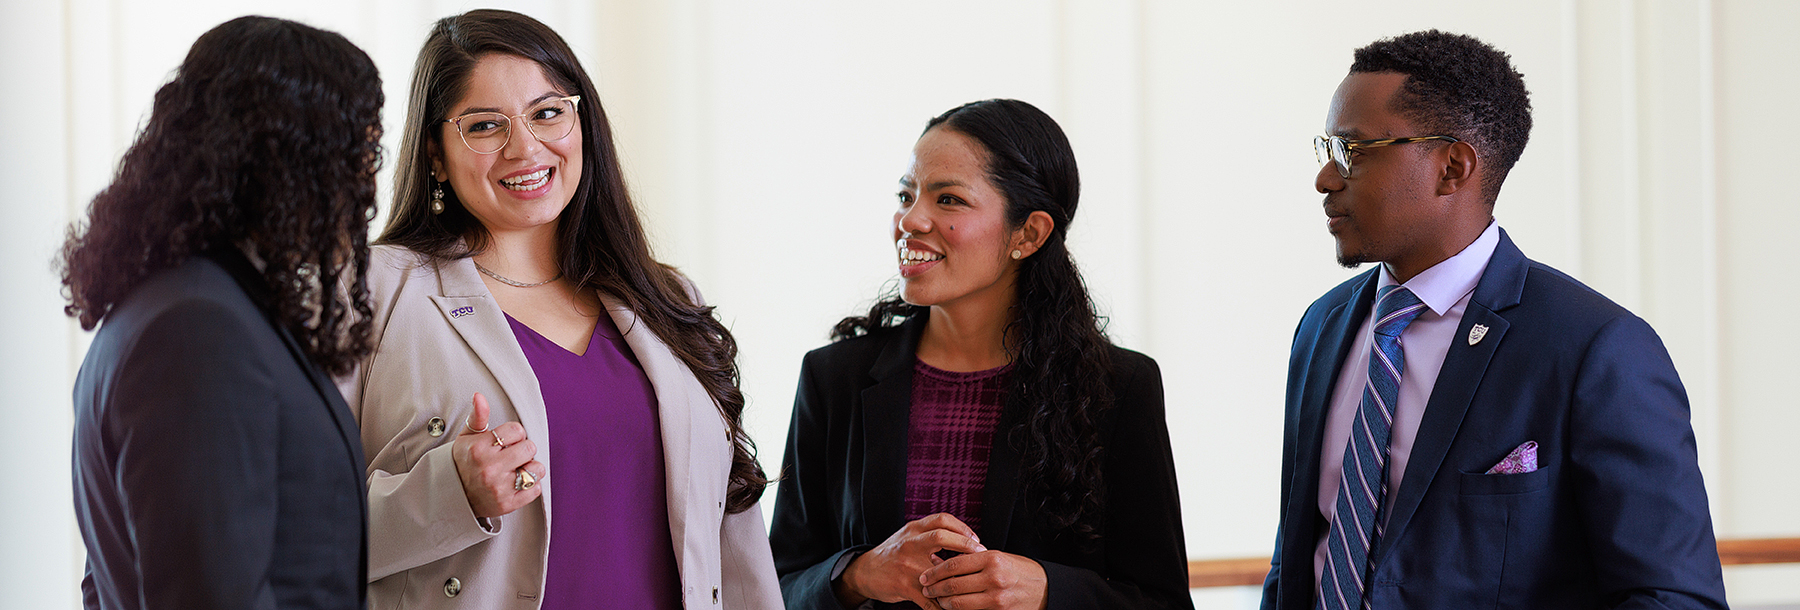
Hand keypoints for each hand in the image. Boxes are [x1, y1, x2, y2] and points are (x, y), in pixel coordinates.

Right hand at [451, 393, 544, 517]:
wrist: (453, 496)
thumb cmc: (464, 463)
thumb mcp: (467, 438)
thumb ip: (478, 416)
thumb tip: (479, 396)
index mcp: (479, 448)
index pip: (517, 430)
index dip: (514, 434)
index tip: (505, 442)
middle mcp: (489, 468)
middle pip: (529, 448)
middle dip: (523, 450)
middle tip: (511, 456)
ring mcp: (498, 488)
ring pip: (536, 469)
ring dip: (530, 469)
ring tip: (516, 470)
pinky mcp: (507, 504)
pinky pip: (535, 489)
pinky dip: (530, 486)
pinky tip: (516, 483)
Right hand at [837, 513, 985, 609]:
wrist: (865, 572)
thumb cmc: (893, 553)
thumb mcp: (908, 536)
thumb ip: (930, 533)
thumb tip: (963, 538)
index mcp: (913, 529)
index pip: (942, 519)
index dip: (963, 528)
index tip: (976, 540)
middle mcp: (909, 543)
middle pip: (941, 536)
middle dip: (966, 545)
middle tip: (981, 554)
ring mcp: (906, 565)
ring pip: (938, 569)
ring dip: (958, 577)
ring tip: (972, 582)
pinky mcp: (904, 586)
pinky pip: (929, 598)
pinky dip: (943, 605)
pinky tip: (951, 606)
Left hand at [920, 550, 1046, 609]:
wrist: (1044, 587)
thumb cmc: (1018, 570)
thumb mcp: (997, 557)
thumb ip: (971, 560)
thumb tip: (939, 561)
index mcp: (991, 558)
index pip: (954, 565)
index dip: (935, 571)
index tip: (925, 574)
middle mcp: (993, 577)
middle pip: (952, 585)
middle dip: (934, 588)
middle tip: (925, 587)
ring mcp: (996, 596)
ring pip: (958, 602)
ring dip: (942, 602)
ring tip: (936, 598)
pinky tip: (950, 606)